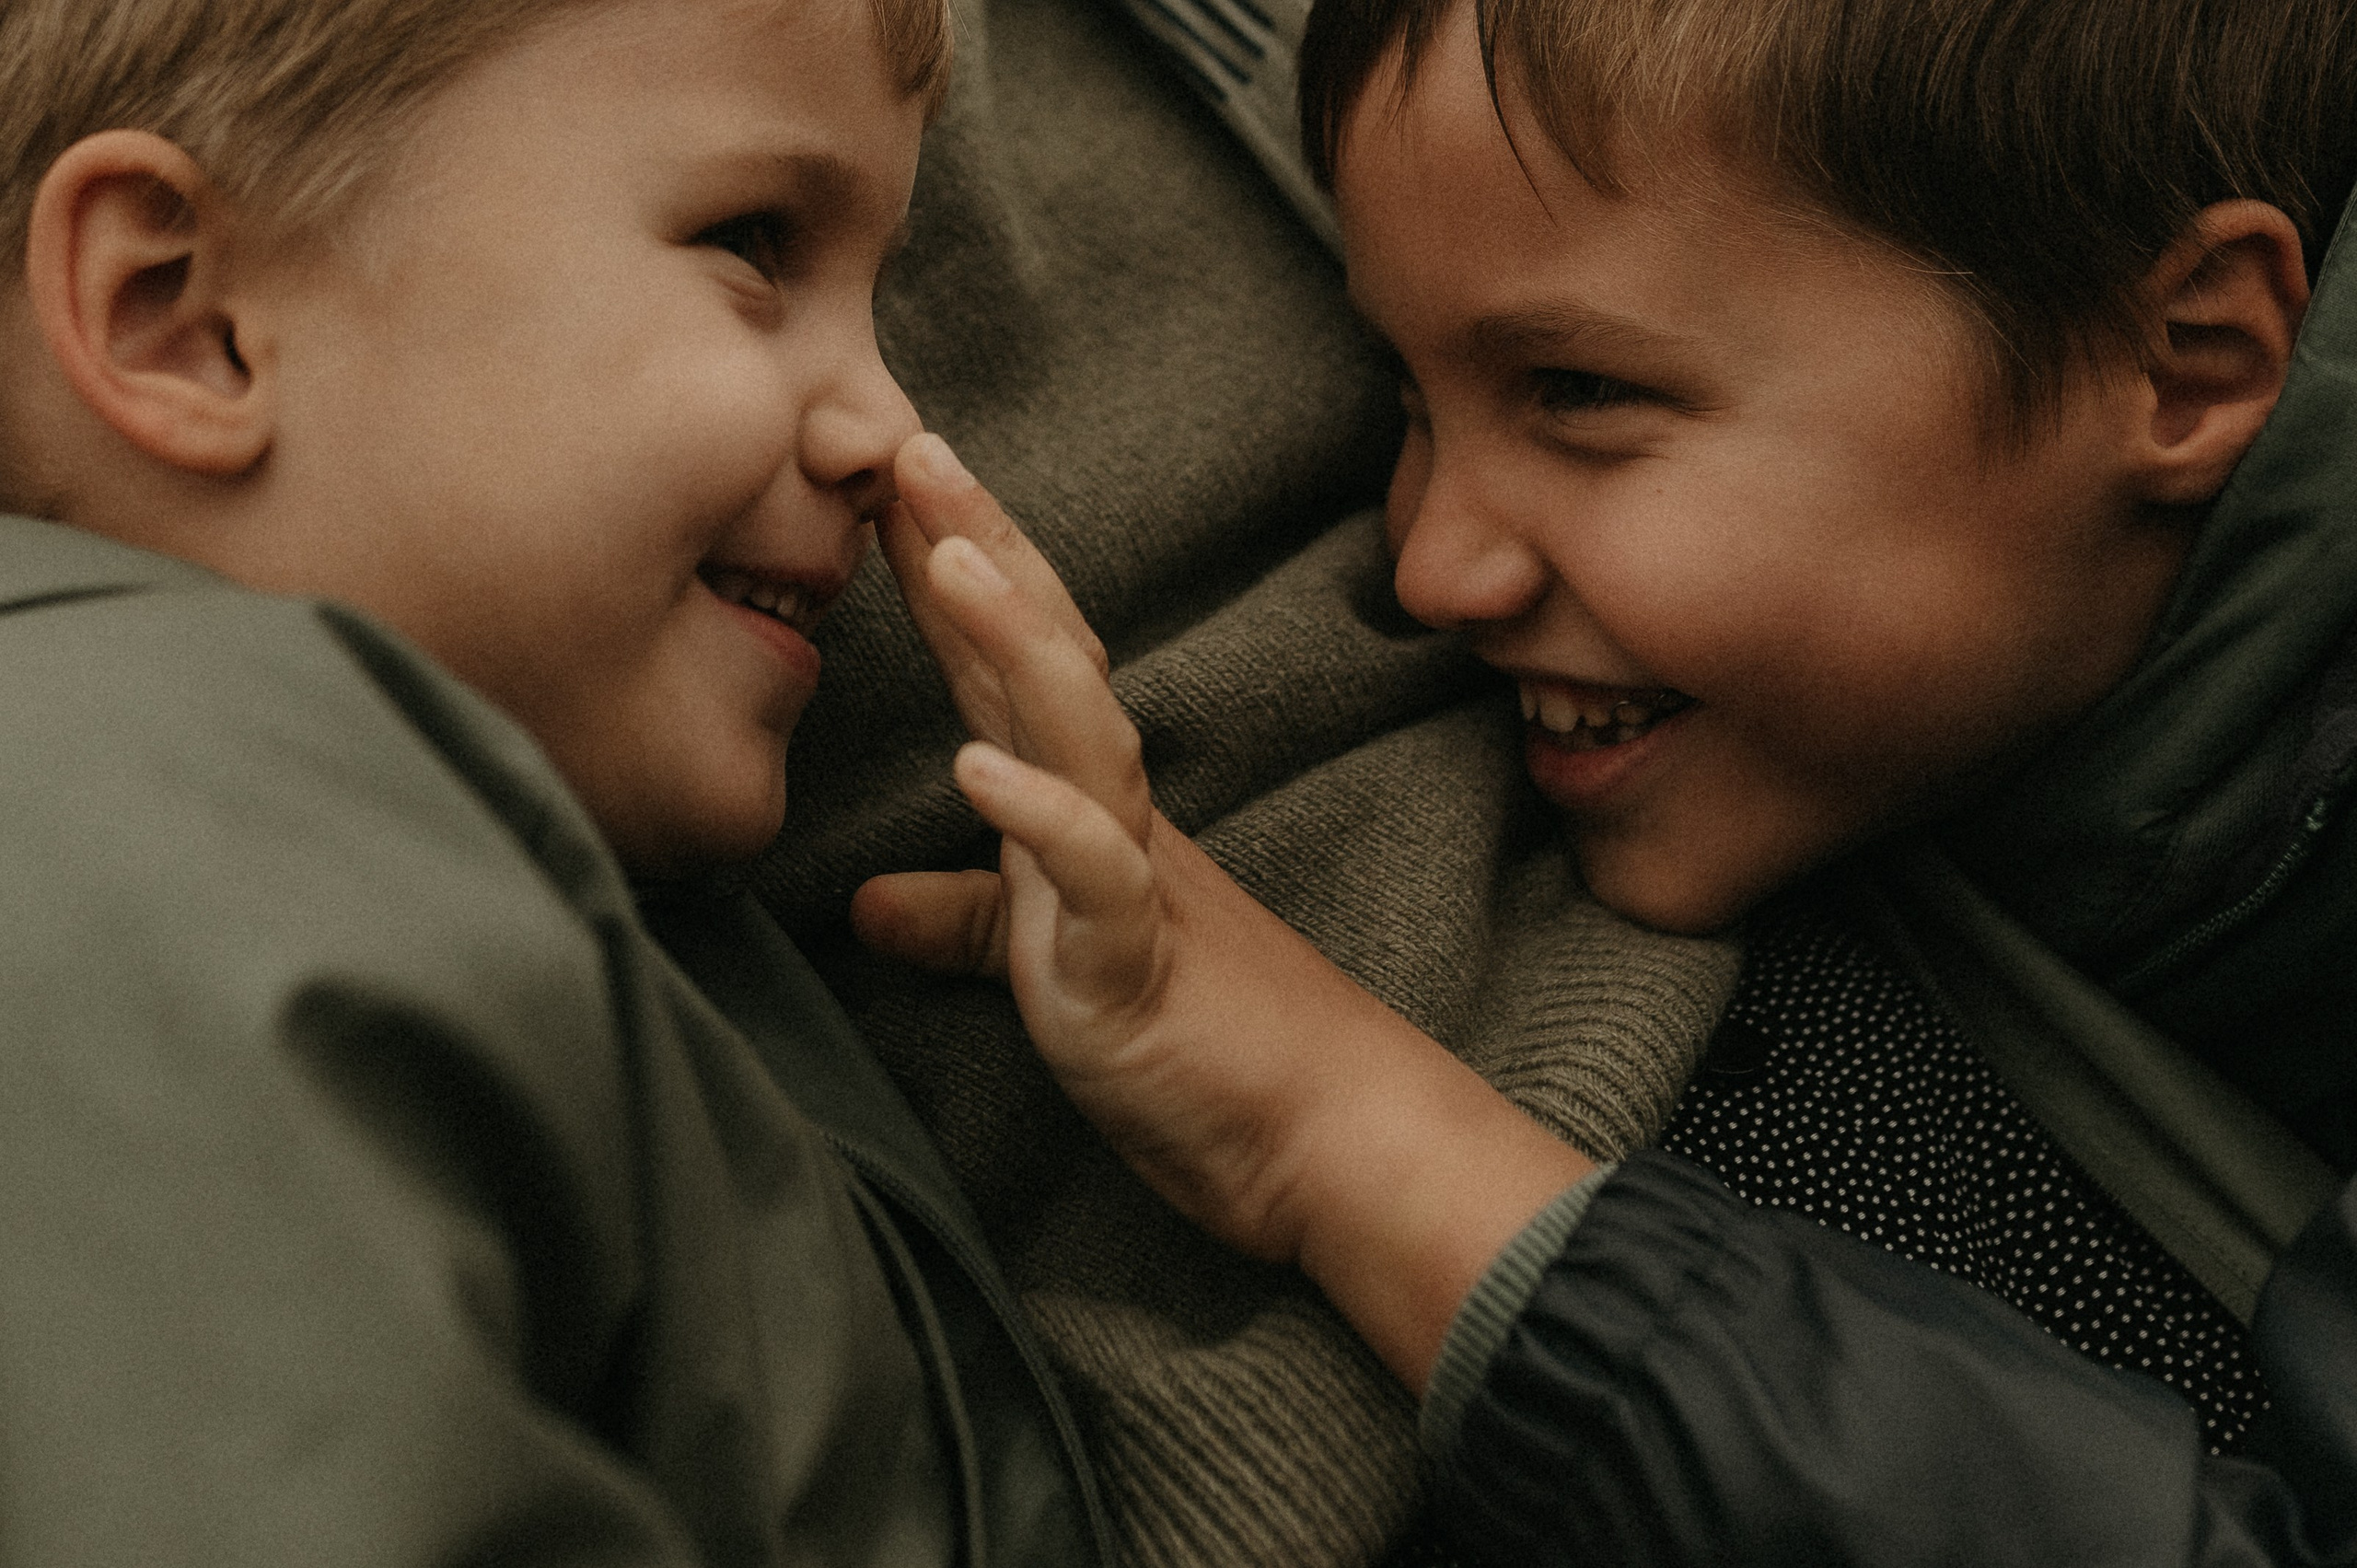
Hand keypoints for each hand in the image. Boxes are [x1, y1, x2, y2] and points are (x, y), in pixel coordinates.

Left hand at [853, 433, 1594, 1391]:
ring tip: (945, 556)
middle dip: (980, 551)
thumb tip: (867, 903)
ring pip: (1079, 736)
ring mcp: (1133, 883)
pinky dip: (1043, 818)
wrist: (1330, 1142)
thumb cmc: (1205, 1049)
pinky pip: (1093, 879)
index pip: (1014, 669)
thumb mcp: (1059, 965)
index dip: (952, 576)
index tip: (889, 484)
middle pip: (1047, 659)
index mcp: (1089, 814)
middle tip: (910, 447)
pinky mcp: (1138, 966)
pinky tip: (977, 767)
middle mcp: (1114, 821)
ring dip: (1013, 642)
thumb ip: (970, 922)